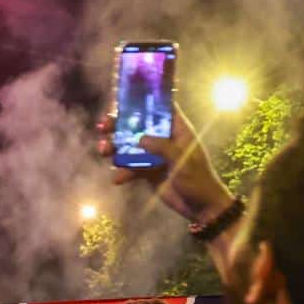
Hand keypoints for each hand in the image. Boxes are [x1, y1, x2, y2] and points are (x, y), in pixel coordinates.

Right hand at [97, 106, 232, 222]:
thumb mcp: (182, 160)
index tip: (124, 97)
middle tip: (103, 127)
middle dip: (118, 125)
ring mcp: (153, 156)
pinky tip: (117, 179)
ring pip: (129, 146)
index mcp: (176, 130)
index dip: (145, 100)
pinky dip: (123, 173)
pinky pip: (131, 169)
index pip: (161, 108)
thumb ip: (162, 147)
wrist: (200, 207)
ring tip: (103, 150)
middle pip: (138, 126)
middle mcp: (163, 139)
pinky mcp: (147, 172)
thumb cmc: (198, 179)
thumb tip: (139, 138)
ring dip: (114, 148)